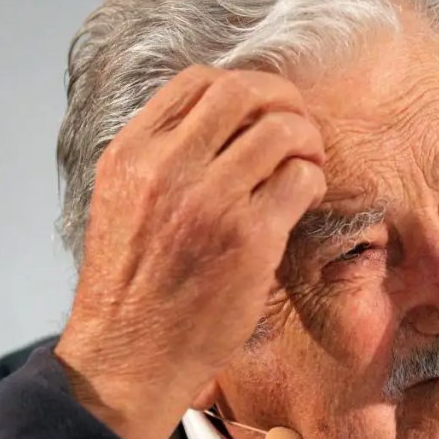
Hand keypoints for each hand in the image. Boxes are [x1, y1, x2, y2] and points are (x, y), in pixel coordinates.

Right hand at [54, 65, 325, 438]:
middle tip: (299, 130)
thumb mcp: (124, 201)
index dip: (245, 86)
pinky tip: (304, 201)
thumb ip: (162, 157)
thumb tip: (222, 122)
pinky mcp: (250, 238)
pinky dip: (313, 180)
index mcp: (132, 154)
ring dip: (307, 141)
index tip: (264, 110)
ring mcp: (211, 201)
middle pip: (244, 92)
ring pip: (282, 130)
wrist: (128, 357)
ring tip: (307, 167)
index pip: (198, 80)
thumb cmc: (134, 286)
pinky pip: (302, 179)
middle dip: (284, 100)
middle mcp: (167, 168)